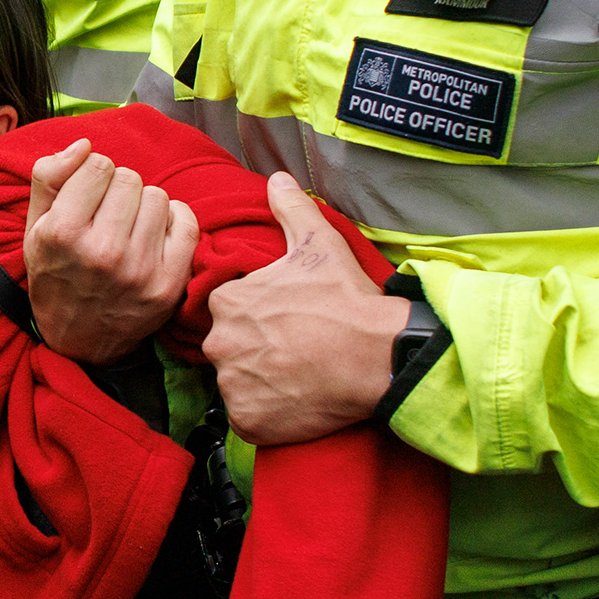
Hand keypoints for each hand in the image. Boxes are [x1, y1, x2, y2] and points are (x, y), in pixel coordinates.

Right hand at [23, 139, 197, 364]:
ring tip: (128, 228)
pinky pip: (186, 222)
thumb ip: (48, 177)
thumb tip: (84, 144)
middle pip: (130, 178)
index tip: (88, 196)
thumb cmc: (55, 275)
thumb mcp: (34, 227)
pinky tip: (154, 233)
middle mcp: (102, 253)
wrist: (76, 341)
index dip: (93, 174)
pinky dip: (174, 219)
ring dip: (143, 206)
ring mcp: (139, 271)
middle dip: (118, 189)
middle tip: (107, 215)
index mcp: (62, 234)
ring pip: (158, 197)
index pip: (99, 164)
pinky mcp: (168, 285)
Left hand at [201, 175, 405, 445]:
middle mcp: (220, 343)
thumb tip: (277, 178)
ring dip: (260, 383)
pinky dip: (268, 413)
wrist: (378, 356)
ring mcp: (232, 385)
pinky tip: (295, 400)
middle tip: (295, 351)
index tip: (287, 322)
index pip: (229, 312)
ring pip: (238, 384)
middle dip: (255, 351)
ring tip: (298, 376)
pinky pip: (248, 418)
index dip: (259, 318)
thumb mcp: (318, 244)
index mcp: (227, 301)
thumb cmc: (346, 300)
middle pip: (230, 349)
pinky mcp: (248, 420)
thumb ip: (290, 209)